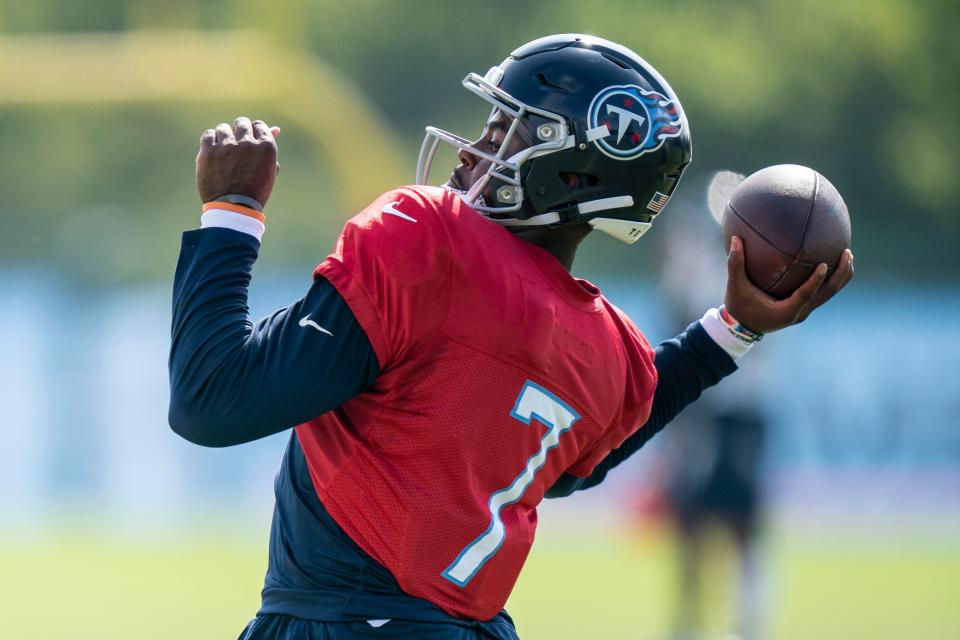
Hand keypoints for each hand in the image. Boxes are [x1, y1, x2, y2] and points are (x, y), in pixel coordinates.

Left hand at [196, 117, 280, 206]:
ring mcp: (227, 146)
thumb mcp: (269, 169)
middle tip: (237, 144)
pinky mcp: (209, 151)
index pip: (259, 126)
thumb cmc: (255, 190)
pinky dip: (211, 140)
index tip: (250, 141)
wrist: (234, 208)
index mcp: (266, 147)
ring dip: (224, 136)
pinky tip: (214, 151)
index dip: (254, 132)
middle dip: (240, 131)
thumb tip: (275, 129)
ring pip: (224, 128)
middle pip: (242, 123)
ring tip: (225, 151)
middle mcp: (247, 143)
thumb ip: (269, 148)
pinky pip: (209, 135)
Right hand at [724, 236, 853, 333]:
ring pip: (829, 294)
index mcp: (786, 311)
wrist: (742, 327)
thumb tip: (735, 238)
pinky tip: (834, 262)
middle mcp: (799, 313)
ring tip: (848, 255)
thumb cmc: (739, 307)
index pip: (806, 295)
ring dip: (841, 276)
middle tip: (847, 253)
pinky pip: (823, 292)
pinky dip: (831, 279)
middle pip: (827, 294)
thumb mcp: (735, 287)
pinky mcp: (804, 307)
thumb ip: (735, 264)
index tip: (824, 264)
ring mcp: (804, 311)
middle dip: (840, 274)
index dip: (816, 281)